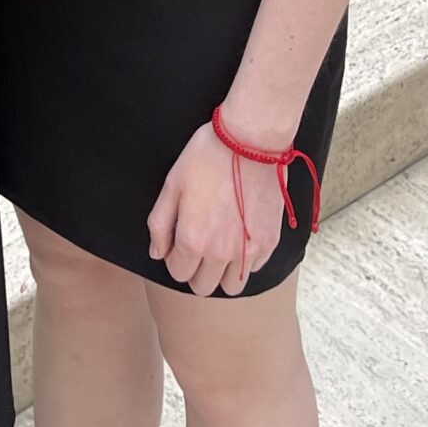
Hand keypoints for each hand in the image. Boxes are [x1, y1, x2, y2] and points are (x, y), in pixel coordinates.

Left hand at [147, 120, 287, 298]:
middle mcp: (221, 252)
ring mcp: (248, 250)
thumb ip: (160, 223)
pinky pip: (255, 268)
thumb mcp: (173, 183)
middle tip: (198, 246)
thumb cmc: (208, 156)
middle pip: (203, 286)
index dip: (175, 259)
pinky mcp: (269, 242)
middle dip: (196, 271)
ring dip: (223, 272)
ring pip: (232, 286)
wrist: (251, 140)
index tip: (180, 243)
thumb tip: (158, 253)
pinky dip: (246, 260)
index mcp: (193, 239)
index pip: (179, 273)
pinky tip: (241, 236)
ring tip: (220, 247)